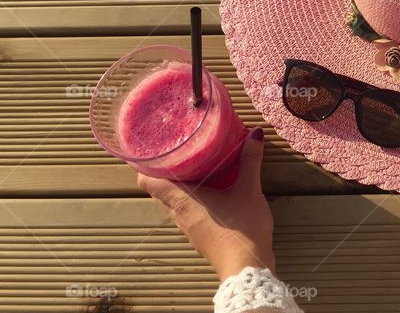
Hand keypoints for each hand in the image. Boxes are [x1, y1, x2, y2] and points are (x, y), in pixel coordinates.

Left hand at [137, 126, 274, 280]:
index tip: (152, 150)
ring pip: (173, 204)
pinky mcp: (199, 237)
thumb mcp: (249, 190)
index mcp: (183, 200)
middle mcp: (179, 214)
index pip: (148, 182)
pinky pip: (186, 214)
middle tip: (176, 153)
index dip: (144, 166)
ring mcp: (188, 228)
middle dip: (163, 173)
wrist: (246, 267)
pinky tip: (208, 193)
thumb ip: (250, 161)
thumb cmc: (241, 227)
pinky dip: (190, 201)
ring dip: (177, 189)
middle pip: (159, 192)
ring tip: (192, 169)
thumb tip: (255, 133)